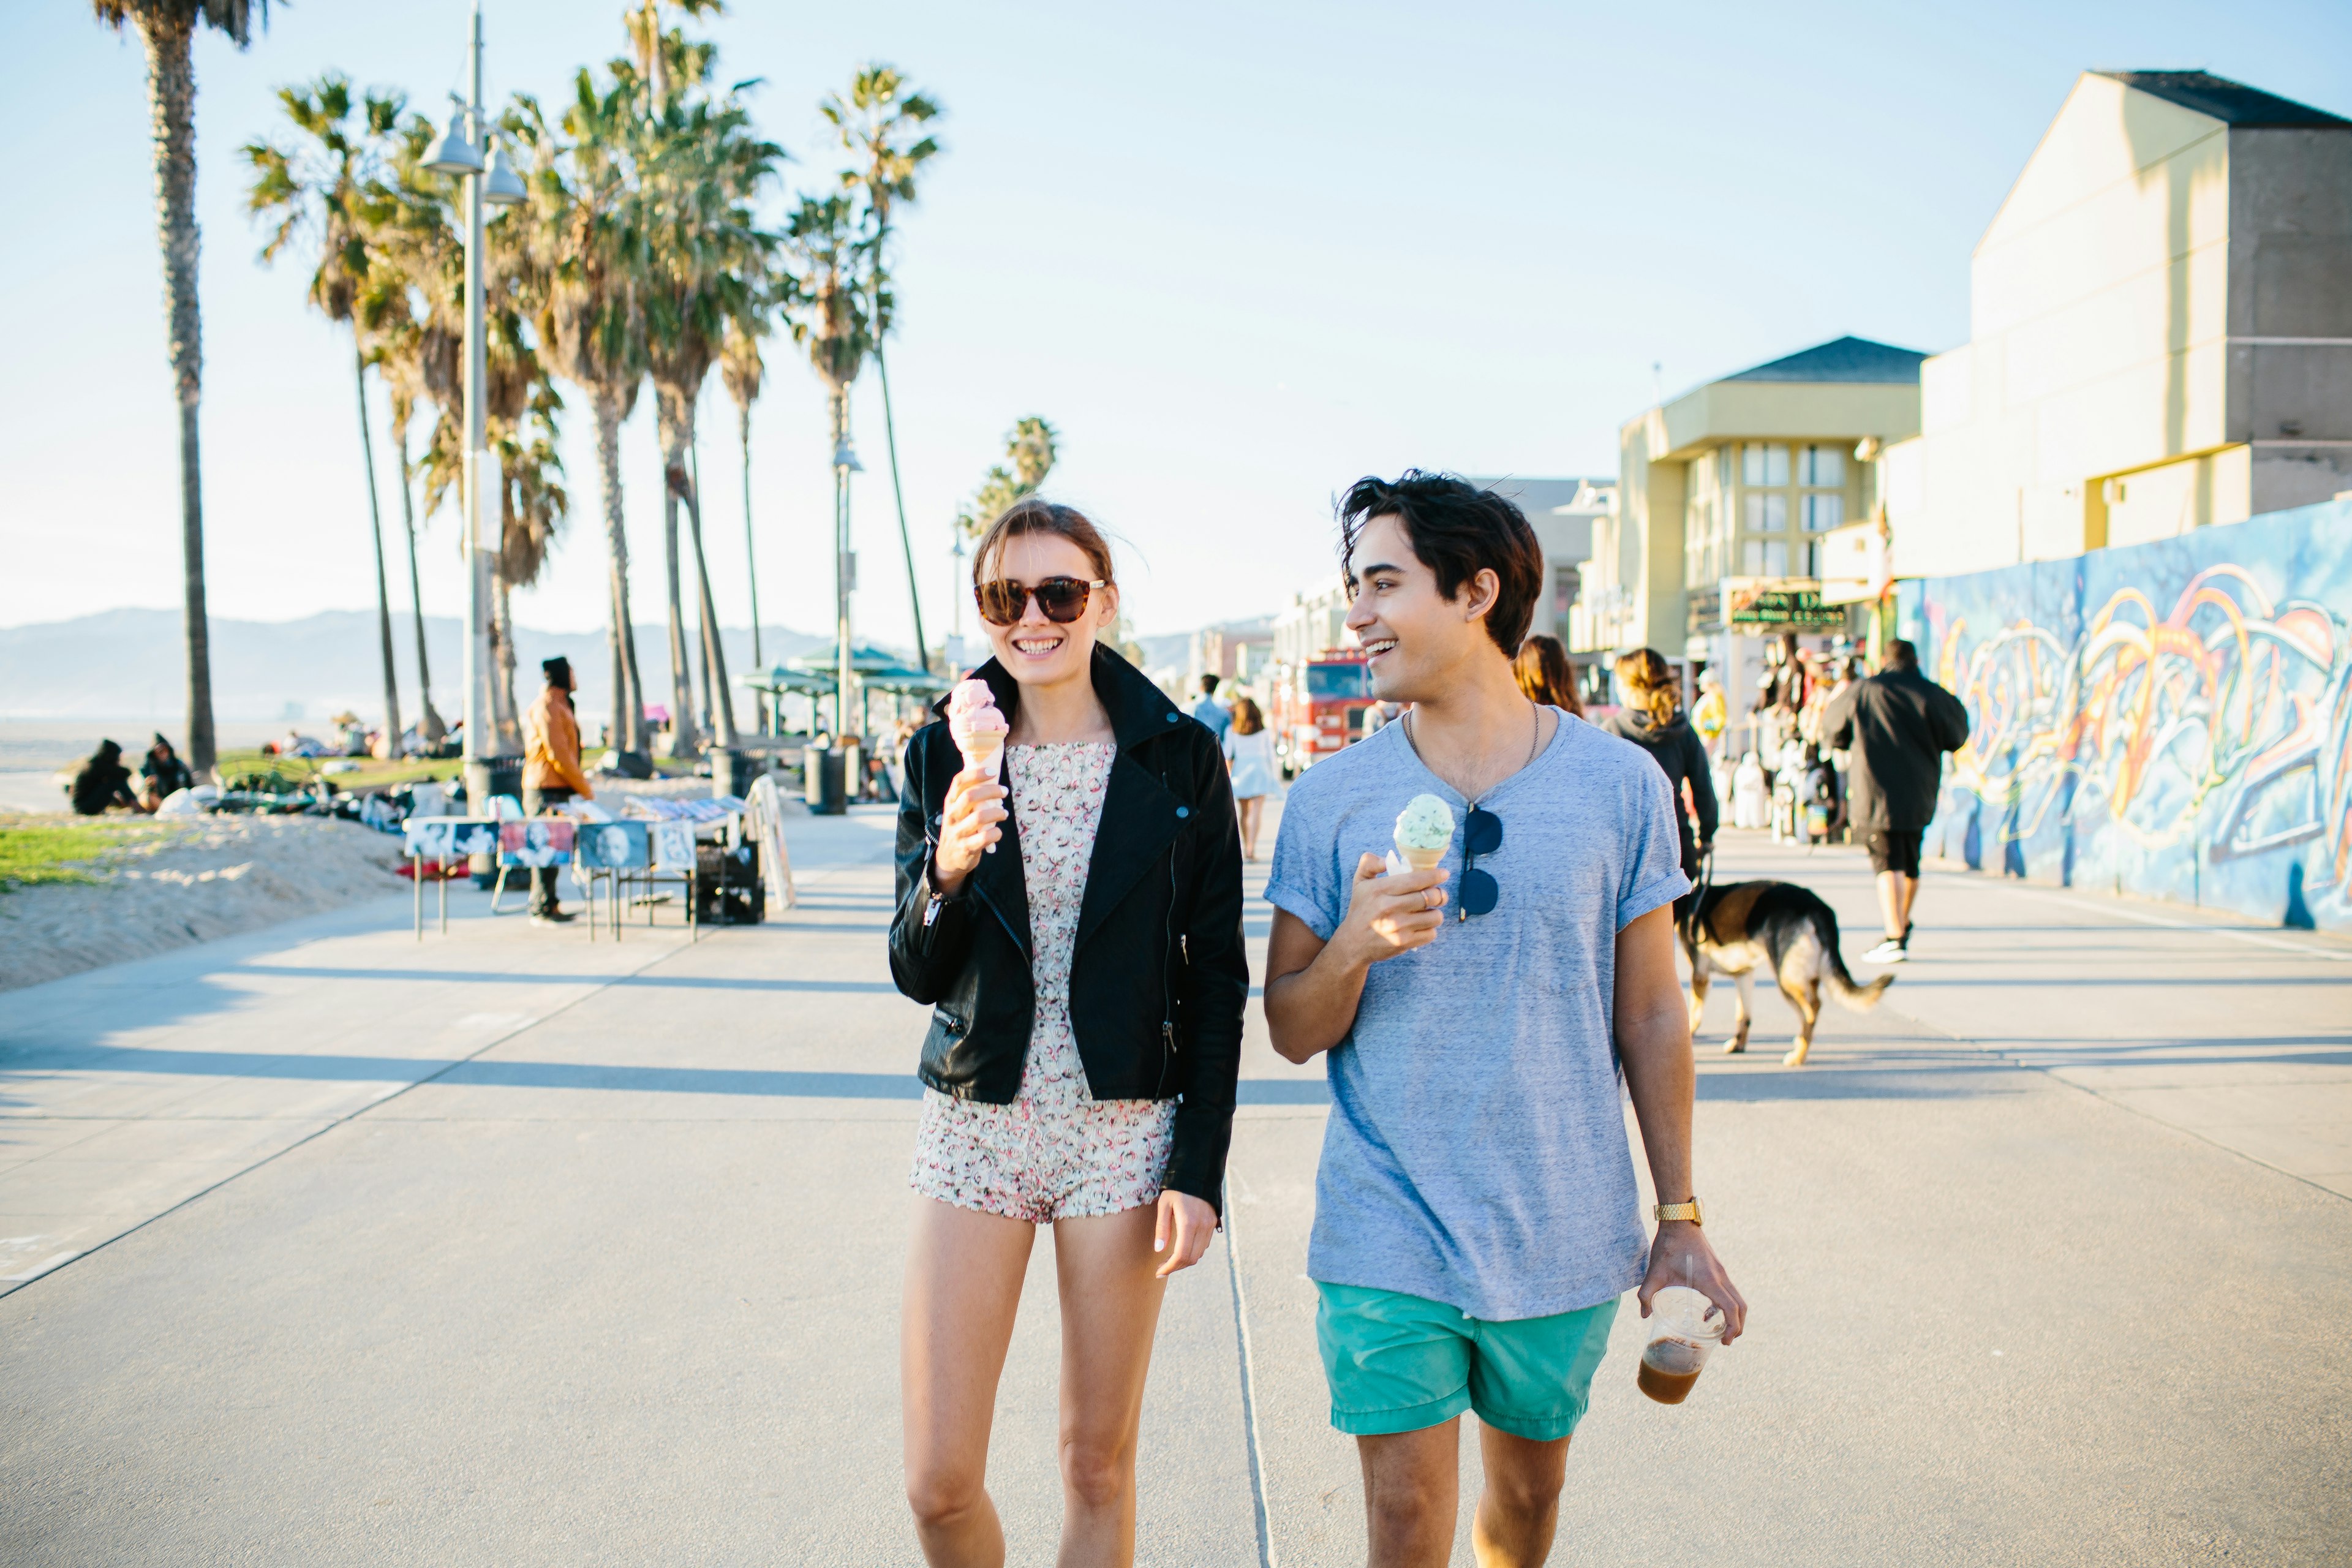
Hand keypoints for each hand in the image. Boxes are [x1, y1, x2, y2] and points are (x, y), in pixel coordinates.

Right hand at [931, 765, 1008, 894]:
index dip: (976, 774)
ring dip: (997, 812)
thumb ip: (968, 797)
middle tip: (1004, 791)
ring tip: (1004, 813)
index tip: (992, 771)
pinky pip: (985, 837)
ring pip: (979, 817)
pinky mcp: (966, 848)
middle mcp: (951, 816)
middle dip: (991, 791)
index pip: (959, 782)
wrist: (947, 859)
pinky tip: (998, 832)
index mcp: (950, 803)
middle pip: (970, 796)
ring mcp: (958, 832)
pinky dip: (996, 833)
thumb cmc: (959, 829)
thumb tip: (991, 777)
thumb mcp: (957, 812)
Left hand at [1153, 1191, 1215, 1277]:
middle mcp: (1202, 1226)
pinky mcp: (1213, 1223)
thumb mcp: (1164, 1205)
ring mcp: (1209, 1225)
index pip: (1181, 1255)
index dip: (1170, 1267)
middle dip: (1176, 1267)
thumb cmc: (1177, 1188)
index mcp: (1188, 1223)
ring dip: (1184, 1261)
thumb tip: (1159, 1250)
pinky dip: (1193, 1252)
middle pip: (1191, 1258)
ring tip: (1170, 1259)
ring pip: (1199, 1254)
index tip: (1159, 1271)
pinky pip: (1204, 1245)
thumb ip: (1162, 1228)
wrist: (1198, 1173)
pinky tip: (1182, 1248)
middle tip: (1162, 1267)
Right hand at [1334, 852, 1447, 966]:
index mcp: (1380, 890)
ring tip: (1428, 912)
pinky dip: (1429, 929)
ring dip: (1435, 913)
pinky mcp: (1404, 943)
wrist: (1353, 944)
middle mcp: (1389, 907)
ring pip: (1435, 916)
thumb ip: (1370, 863)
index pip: (1415, 880)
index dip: (1434, 876)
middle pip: (1430, 897)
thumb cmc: (1361, 910)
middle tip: (1438, 895)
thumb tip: (1386, 859)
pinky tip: (1421, 926)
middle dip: (1439, 894)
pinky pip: (1431, 933)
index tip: (1444, 874)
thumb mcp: (1359, 882)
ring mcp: (1398, 927)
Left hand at [1638, 1222, 1746, 1343]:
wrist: (1679, 1221)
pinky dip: (1726, 1304)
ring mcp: (1721, 1271)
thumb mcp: (1655, 1272)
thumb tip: (1644, 1315)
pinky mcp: (1718, 1267)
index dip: (1733, 1327)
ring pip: (1737, 1297)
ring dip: (1734, 1315)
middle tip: (1727, 1341)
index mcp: (1709, 1280)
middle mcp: (1720, 1276)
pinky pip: (1729, 1290)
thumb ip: (1646, 1294)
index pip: (1731, 1308)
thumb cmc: (1668, 1246)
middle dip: (1738, 1326)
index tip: (1726, 1341)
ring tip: (1720, 1330)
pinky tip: (1709, 1311)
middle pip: (1740, 1305)